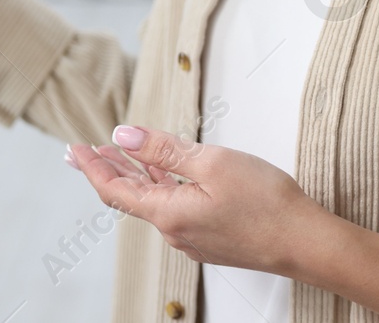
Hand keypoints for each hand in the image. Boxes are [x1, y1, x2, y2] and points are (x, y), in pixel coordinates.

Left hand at [65, 125, 329, 275]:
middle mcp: (175, 231)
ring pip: (153, 202)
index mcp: (169, 214)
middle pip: (130, 197)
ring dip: (135, 176)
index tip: (73, 148)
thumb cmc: (266, 202)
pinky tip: (163, 175)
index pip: (115, 190)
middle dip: (107, 170)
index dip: (92, 167)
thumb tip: (123, 136)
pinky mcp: (212, 237)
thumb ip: (164, 150)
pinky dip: (160, 187)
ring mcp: (194, 237)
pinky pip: (174, 208)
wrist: (305, 242)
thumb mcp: (212, 162)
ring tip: (119, 154)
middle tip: (85, 151)